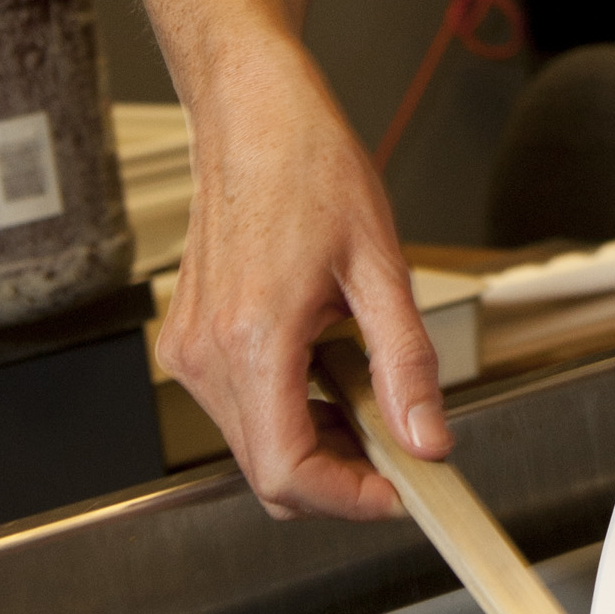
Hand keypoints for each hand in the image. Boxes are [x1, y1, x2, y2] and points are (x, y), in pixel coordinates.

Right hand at [158, 48, 451, 519]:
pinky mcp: (186, 340)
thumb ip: (406, 361)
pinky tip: (323, 363)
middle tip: (398, 439)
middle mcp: (205, 354)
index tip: (397, 491)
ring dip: (314, 439)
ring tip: (363, 381)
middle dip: (340, 473)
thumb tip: (427, 436)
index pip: (287, 472)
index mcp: (252, 338)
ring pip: (253, 444)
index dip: (348, 499)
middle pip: (269, 470)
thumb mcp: (380, 264)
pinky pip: (238, 407)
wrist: (252, 114)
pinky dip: (286, 408)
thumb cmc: (308, 166)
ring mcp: (188, 349)